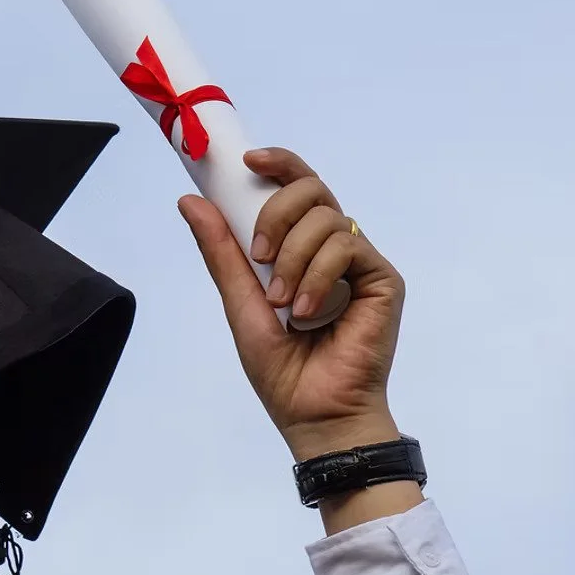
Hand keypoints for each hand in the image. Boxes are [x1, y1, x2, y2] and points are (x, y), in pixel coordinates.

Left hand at [178, 147, 403, 464]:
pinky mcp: (384, 280)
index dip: (278, 165)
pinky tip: (308, 312)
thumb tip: (191, 202)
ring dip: (294, 259)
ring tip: (284, 305)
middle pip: (313, 189)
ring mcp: (360, 263)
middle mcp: (332, 249)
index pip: (296, 189)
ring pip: (327, 217)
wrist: (315, 413)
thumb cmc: (282, 368)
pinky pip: (348, 246)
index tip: (248, 161)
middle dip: (277, 212)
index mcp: (300, 249)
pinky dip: (319, 275)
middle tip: (260, 258)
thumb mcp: (239, 302)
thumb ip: (221, 252)